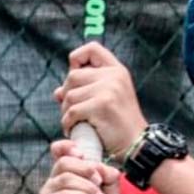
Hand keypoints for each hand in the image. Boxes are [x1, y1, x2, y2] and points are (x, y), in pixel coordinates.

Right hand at [38, 139, 120, 193]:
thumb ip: (110, 182)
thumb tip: (109, 169)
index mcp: (66, 178)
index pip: (60, 153)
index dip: (68, 147)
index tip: (83, 153)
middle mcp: (54, 183)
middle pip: (65, 161)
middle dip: (86, 168)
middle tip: (100, 182)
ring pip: (65, 177)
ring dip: (87, 186)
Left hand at [53, 42, 147, 157]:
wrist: (136, 145)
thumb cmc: (119, 125)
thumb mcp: (107, 100)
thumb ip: (85, 90)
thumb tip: (58, 92)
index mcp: (117, 71)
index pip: (92, 49)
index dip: (77, 58)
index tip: (76, 75)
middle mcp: (114, 76)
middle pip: (73, 76)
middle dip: (67, 95)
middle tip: (72, 112)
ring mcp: (109, 89)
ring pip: (69, 95)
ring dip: (66, 112)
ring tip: (76, 123)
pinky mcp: (102, 105)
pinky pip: (72, 111)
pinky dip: (68, 123)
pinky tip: (74, 130)